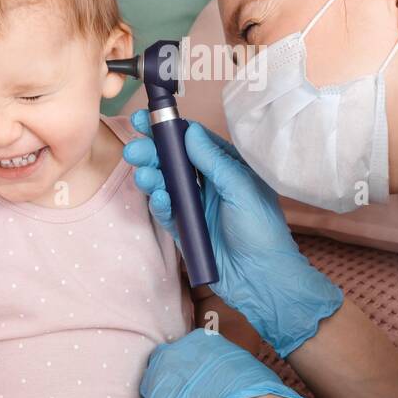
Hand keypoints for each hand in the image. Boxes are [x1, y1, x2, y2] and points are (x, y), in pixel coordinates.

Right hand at [123, 110, 342, 356]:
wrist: (262, 280)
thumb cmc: (262, 231)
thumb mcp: (242, 189)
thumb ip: (214, 161)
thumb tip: (189, 131)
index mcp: (226, 167)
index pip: (193, 141)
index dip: (170, 129)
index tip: (146, 118)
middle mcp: (208, 183)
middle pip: (173, 161)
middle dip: (152, 152)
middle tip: (135, 148)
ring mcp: (195, 206)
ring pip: (165, 184)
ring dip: (151, 176)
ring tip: (143, 174)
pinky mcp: (185, 229)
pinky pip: (167, 211)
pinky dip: (161, 204)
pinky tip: (161, 199)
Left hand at [141, 329, 309, 397]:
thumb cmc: (253, 387)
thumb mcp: (239, 360)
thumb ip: (222, 362)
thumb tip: (222, 373)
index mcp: (196, 339)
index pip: (183, 350)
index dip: (189, 366)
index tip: (197, 379)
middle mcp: (173, 353)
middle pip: (161, 364)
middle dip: (170, 379)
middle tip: (188, 396)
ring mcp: (159, 379)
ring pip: (153, 389)